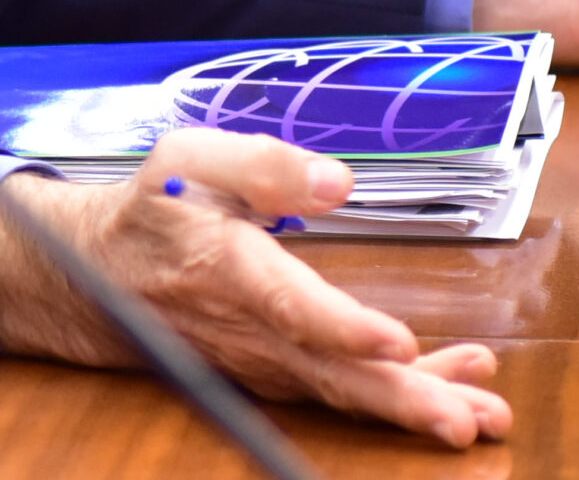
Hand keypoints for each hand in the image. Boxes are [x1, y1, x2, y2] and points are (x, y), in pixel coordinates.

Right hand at [0, 129, 511, 448]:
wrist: (97, 276)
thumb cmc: (154, 210)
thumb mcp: (188, 160)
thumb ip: (261, 163)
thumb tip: (337, 181)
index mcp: (230, 267)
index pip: (290, 305)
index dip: (342, 327)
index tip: (396, 341)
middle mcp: (251, 328)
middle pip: (331, 374)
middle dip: (400, 400)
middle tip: (462, 419)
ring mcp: (266, 359)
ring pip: (343, 394)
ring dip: (412, 408)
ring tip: (480, 417)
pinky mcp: (278, 370)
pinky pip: (340, 394)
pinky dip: (396, 400)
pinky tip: (452, 395)